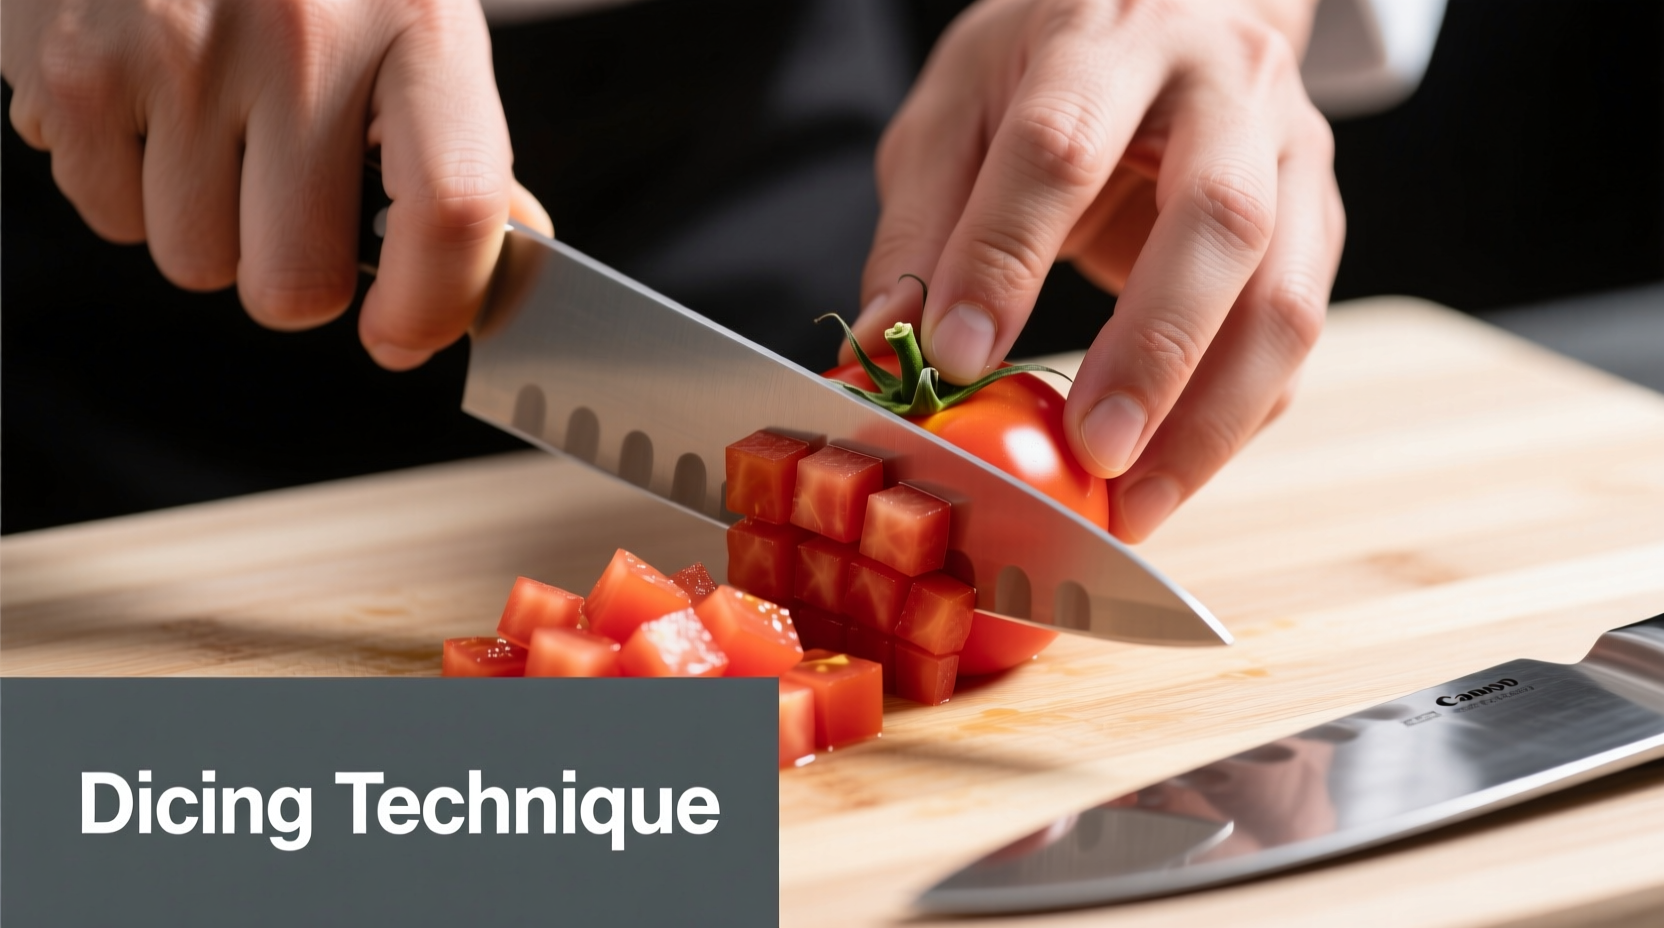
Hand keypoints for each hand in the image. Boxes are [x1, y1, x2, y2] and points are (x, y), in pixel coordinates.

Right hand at [3, 0, 551, 368]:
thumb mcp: (412, 21)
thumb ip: (456, 151)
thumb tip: (494, 275)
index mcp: (418, 27)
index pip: (451, 209)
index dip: (432, 308)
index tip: (400, 338)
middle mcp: (303, 37)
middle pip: (295, 285)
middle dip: (290, 272)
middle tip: (284, 198)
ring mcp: (180, 49)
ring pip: (194, 263)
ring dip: (204, 224)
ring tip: (212, 125)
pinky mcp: (74, 64)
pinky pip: (106, 214)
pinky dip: (126, 182)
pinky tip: (149, 102)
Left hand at [850, 0, 1343, 540]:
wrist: (1170, 7)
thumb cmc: (1045, 68)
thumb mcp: (954, 112)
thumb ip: (921, 223)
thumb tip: (888, 340)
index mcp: (1109, 36)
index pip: (1060, 146)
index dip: (1006, 258)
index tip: (957, 359)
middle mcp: (1225, 85)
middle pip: (1218, 219)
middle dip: (1153, 349)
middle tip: (1089, 450)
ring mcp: (1291, 155)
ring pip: (1285, 297)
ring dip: (1212, 416)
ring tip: (1135, 502)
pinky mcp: (1316, 222)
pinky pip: (1293, 339)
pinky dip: (1234, 421)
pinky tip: (1168, 476)